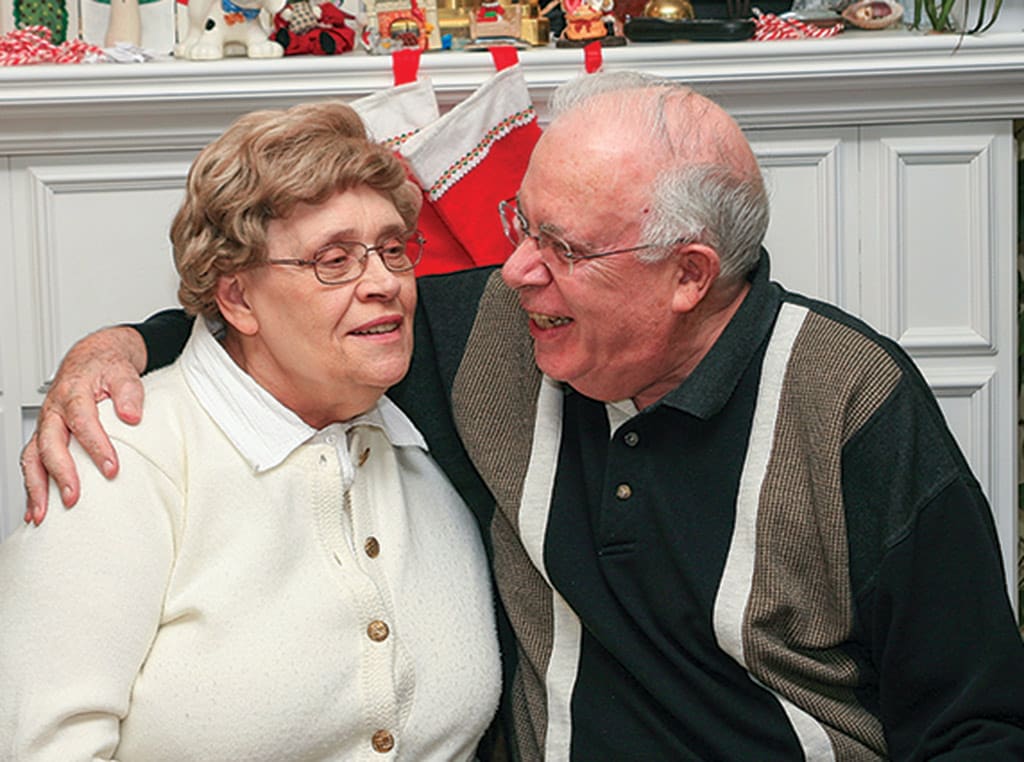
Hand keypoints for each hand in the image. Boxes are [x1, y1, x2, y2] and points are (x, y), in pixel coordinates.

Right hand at [21, 326, 148, 524]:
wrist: (92, 358)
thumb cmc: (106, 368)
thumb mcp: (123, 372)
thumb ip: (129, 392)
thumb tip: (132, 415)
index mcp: (73, 394)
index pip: (82, 421)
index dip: (95, 446)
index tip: (111, 467)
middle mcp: (54, 411)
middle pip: (50, 444)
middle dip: (60, 473)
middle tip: (74, 497)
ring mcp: (46, 425)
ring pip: (32, 458)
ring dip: (36, 487)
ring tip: (43, 515)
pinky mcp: (44, 436)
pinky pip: (32, 463)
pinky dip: (32, 487)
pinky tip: (36, 510)